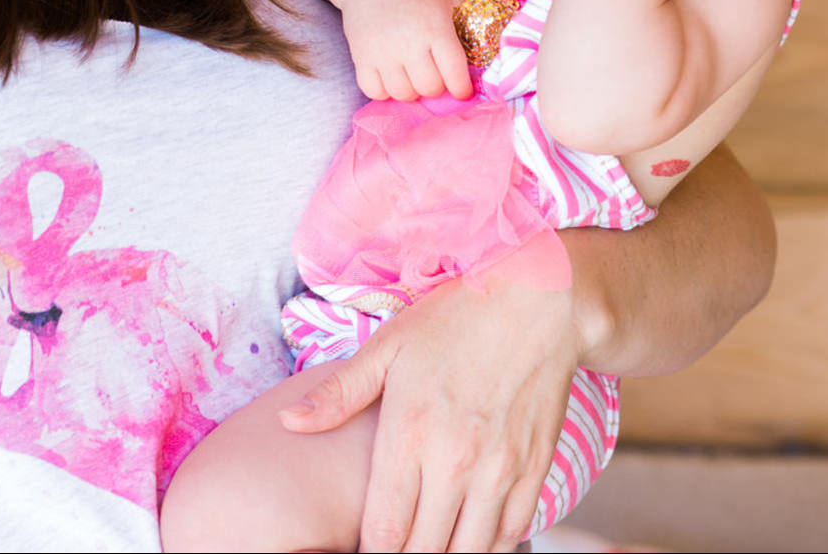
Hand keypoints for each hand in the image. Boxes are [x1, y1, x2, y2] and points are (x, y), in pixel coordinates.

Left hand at [279, 269, 580, 551]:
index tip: (362, 547)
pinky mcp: (534, 471)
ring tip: (428, 541)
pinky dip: (488, 546)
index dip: (368, 553)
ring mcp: (500, 471)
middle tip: (394, 542)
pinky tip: (468, 535)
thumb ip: (340, 392)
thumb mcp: (389, 344)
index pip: (382, 531)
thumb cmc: (456, 318)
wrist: (537, 299)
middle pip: (422, 552)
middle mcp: (456, 461)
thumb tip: (290, 422)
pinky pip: (510, 536)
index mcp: (410, 431)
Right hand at [340, 0, 473, 101]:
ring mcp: (382, 51)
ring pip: (403, 94)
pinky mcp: (360, 56)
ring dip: (411, 89)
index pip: (454, 74)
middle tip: (435, 75)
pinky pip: (375, 91)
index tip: (462, 88)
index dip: (461, 88)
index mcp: (435, 27)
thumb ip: (464, 20)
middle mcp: (409, 43)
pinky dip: (384, 90)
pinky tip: (390, 75)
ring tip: (412, 74)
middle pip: (429, 88)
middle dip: (437, 86)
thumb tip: (488, 40)